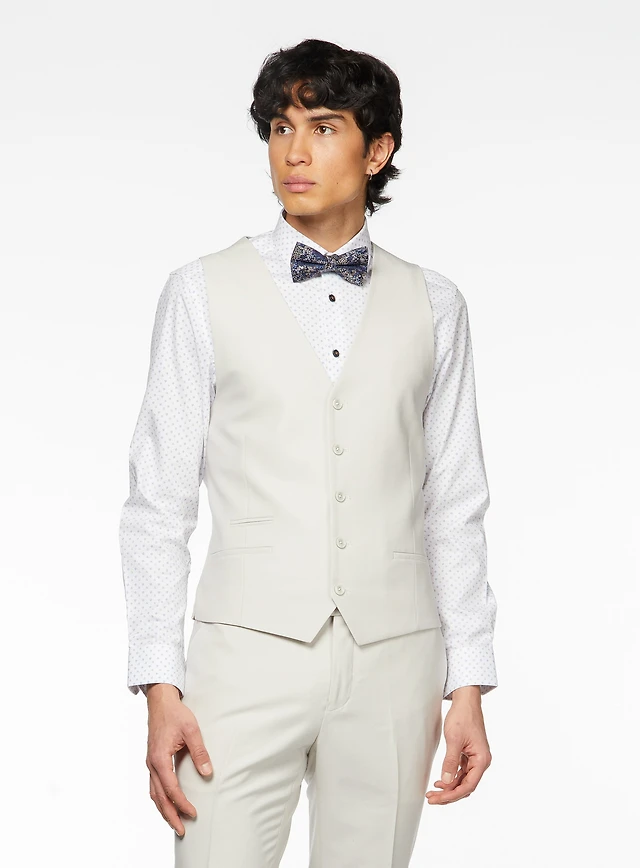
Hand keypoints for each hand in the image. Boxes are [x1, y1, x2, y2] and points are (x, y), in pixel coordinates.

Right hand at [145, 684, 212, 836]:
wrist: (160, 701)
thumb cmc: (175, 713)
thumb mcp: (192, 730)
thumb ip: (199, 752)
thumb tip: (208, 774)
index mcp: (159, 758)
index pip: (171, 788)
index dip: (182, 803)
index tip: (193, 813)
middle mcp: (151, 764)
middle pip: (159, 797)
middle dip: (170, 815)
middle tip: (182, 830)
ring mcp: (150, 763)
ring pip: (154, 794)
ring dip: (164, 810)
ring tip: (175, 823)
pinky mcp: (152, 760)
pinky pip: (153, 785)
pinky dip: (160, 798)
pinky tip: (167, 804)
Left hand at [425, 686, 491, 804]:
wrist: (466, 702)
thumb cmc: (463, 717)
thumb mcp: (454, 740)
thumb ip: (450, 761)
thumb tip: (446, 780)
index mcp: (482, 760)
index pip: (468, 785)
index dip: (452, 794)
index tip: (438, 798)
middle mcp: (481, 762)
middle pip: (466, 786)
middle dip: (449, 794)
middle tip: (431, 798)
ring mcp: (476, 759)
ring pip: (463, 780)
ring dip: (449, 787)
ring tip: (433, 792)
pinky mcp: (470, 755)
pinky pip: (461, 772)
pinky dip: (451, 778)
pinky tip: (441, 781)